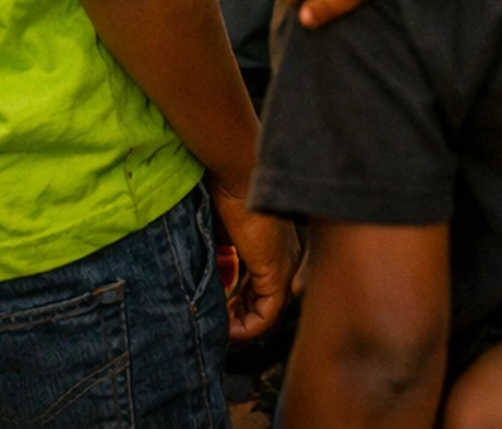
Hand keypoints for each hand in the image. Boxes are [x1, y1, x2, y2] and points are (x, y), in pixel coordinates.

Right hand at [209, 180, 300, 340]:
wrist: (238, 172)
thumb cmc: (227, 193)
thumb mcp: (222, 234)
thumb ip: (223, 259)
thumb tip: (220, 282)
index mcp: (272, 248)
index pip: (260, 287)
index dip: (238, 302)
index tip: (218, 305)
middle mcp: (283, 260)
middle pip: (264, 304)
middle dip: (239, 318)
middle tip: (219, 322)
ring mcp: (283, 268)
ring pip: (267, 315)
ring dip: (241, 325)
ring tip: (220, 326)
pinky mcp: (276, 273)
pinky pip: (266, 317)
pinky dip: (247, 328)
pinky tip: (227, 326)